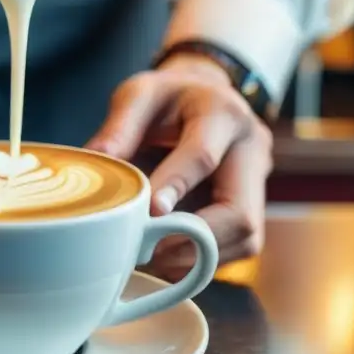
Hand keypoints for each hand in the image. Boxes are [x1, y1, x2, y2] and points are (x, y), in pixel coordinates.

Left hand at [86, 54, 272, 279]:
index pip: (202, 156)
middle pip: (240, 212)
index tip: (147, 211)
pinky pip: (237, 247)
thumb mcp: (139, 94)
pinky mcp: (252, 208)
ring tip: (151, 257)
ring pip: (245, 238)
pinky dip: (201, 259)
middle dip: (192, 239)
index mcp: (222, 113)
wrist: (204, 97)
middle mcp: (250, 150)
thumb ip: (119, 127)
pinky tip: (166, 257)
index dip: (175, 186)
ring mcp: (257, 183)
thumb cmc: (167, 98)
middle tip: (147, 249)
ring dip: (197, 256)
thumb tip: (95, 163)